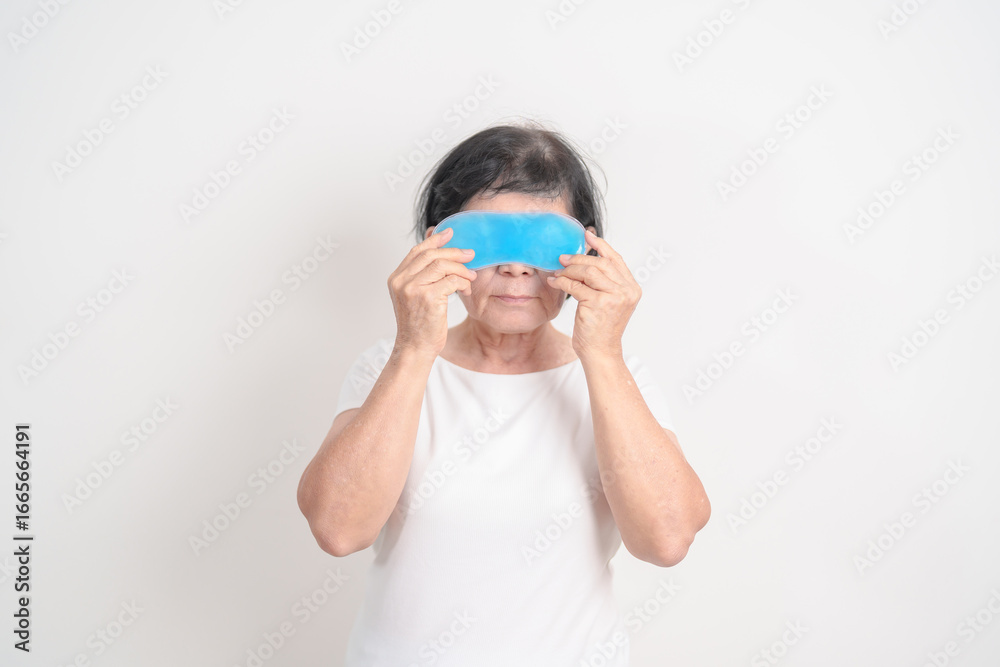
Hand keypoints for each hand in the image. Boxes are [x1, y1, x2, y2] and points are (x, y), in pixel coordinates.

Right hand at [387, 226, 477, 358]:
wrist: (415, 348)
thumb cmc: (419, 325)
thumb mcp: (415, 297)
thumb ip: (422, 277)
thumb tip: (441, 254)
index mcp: (396, 278)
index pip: (417, 251)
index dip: (434, 240)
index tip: (450, 233)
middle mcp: (401, 281)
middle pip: (431, 254)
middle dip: (454, 252)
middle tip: (470, 255)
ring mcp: (412, 288)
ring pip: (442, 265)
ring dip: (461, 269)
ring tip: (471, 277)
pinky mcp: (427, 297)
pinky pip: (451, 280)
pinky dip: (463, 282)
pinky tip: (466, 289)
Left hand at [546, 229, 640, 358]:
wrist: (600, 352)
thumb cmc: (601, 328)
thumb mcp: (608, 302)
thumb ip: (604, 282)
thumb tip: (586, 258)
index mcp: (631, 288)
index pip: (616, 259)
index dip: (601, 246)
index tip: (587, 235)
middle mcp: (626, 291)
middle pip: (600, 263)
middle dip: (579, 258)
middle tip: (562, 258)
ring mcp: (614, 297)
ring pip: (588, 272)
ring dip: (570, 270)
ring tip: (558, 272)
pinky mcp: (598, 304)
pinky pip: (576, 286)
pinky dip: (563, 282)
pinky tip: (555, 282)